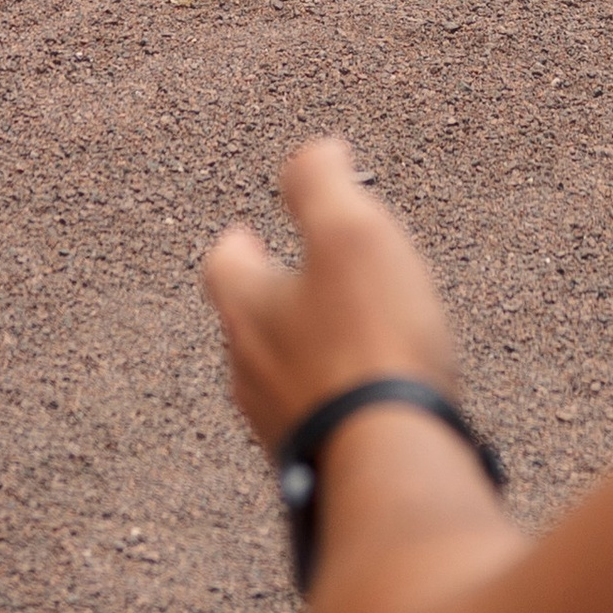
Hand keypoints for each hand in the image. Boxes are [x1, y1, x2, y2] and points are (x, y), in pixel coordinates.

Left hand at [201, 138, 459, 456]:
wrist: (390, 455)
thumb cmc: (368, 341)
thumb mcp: (349, 234)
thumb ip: (322, 185)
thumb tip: (314, 150)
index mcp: (247, 310)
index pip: (223, 264)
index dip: (238, 241)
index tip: (247, 229)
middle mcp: (251, 371)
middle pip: (245, 325)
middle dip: (268, 299)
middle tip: (296, 280)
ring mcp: (281, 424)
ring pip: (278, 376)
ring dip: (301, 351)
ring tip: (338, 334)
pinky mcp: (318, 462)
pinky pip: (316, 417)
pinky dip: (332, 396)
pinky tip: (365, 395)